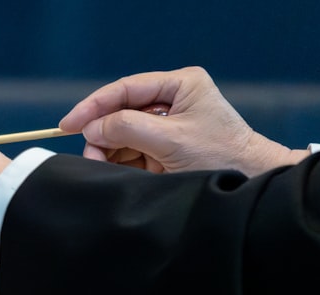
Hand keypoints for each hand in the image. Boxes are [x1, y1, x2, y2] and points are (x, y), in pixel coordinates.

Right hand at [59, 66, 308, 175]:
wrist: (251, 183)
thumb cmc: (221, 157)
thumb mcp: (171, 140)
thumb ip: (127, 128)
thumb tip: (92, 127)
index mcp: (180, 85)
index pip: (125, 89)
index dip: (93, 106)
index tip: (68, 124)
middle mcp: (172, 100)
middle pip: (119, 111)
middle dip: (101, 133)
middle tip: (91, 155)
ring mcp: (167, 126)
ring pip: (121, 133)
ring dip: (107, 150)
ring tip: (102, 166)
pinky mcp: (163, 148)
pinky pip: (130, 151)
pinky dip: (117, 161)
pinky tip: (113, 170)